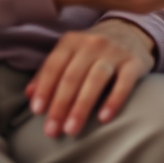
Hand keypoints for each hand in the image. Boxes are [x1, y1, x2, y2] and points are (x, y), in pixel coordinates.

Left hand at [25, 20, 154, 136]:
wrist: (130, 32)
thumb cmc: (92, 51)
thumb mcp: (70, 53)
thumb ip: (50, 72)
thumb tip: (29, 94)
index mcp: (72, 41)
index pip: (54, 65)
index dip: (44, 88)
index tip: (36, 112)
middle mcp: (92, 43)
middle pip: (72, 75)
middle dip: (60, 104)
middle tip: (52, 131)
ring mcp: (114, 52)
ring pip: (96, 79)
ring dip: (81, 106)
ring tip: (72, 130)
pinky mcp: (134, 63)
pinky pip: (124, 82)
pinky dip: (114, 100)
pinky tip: (104, 118)